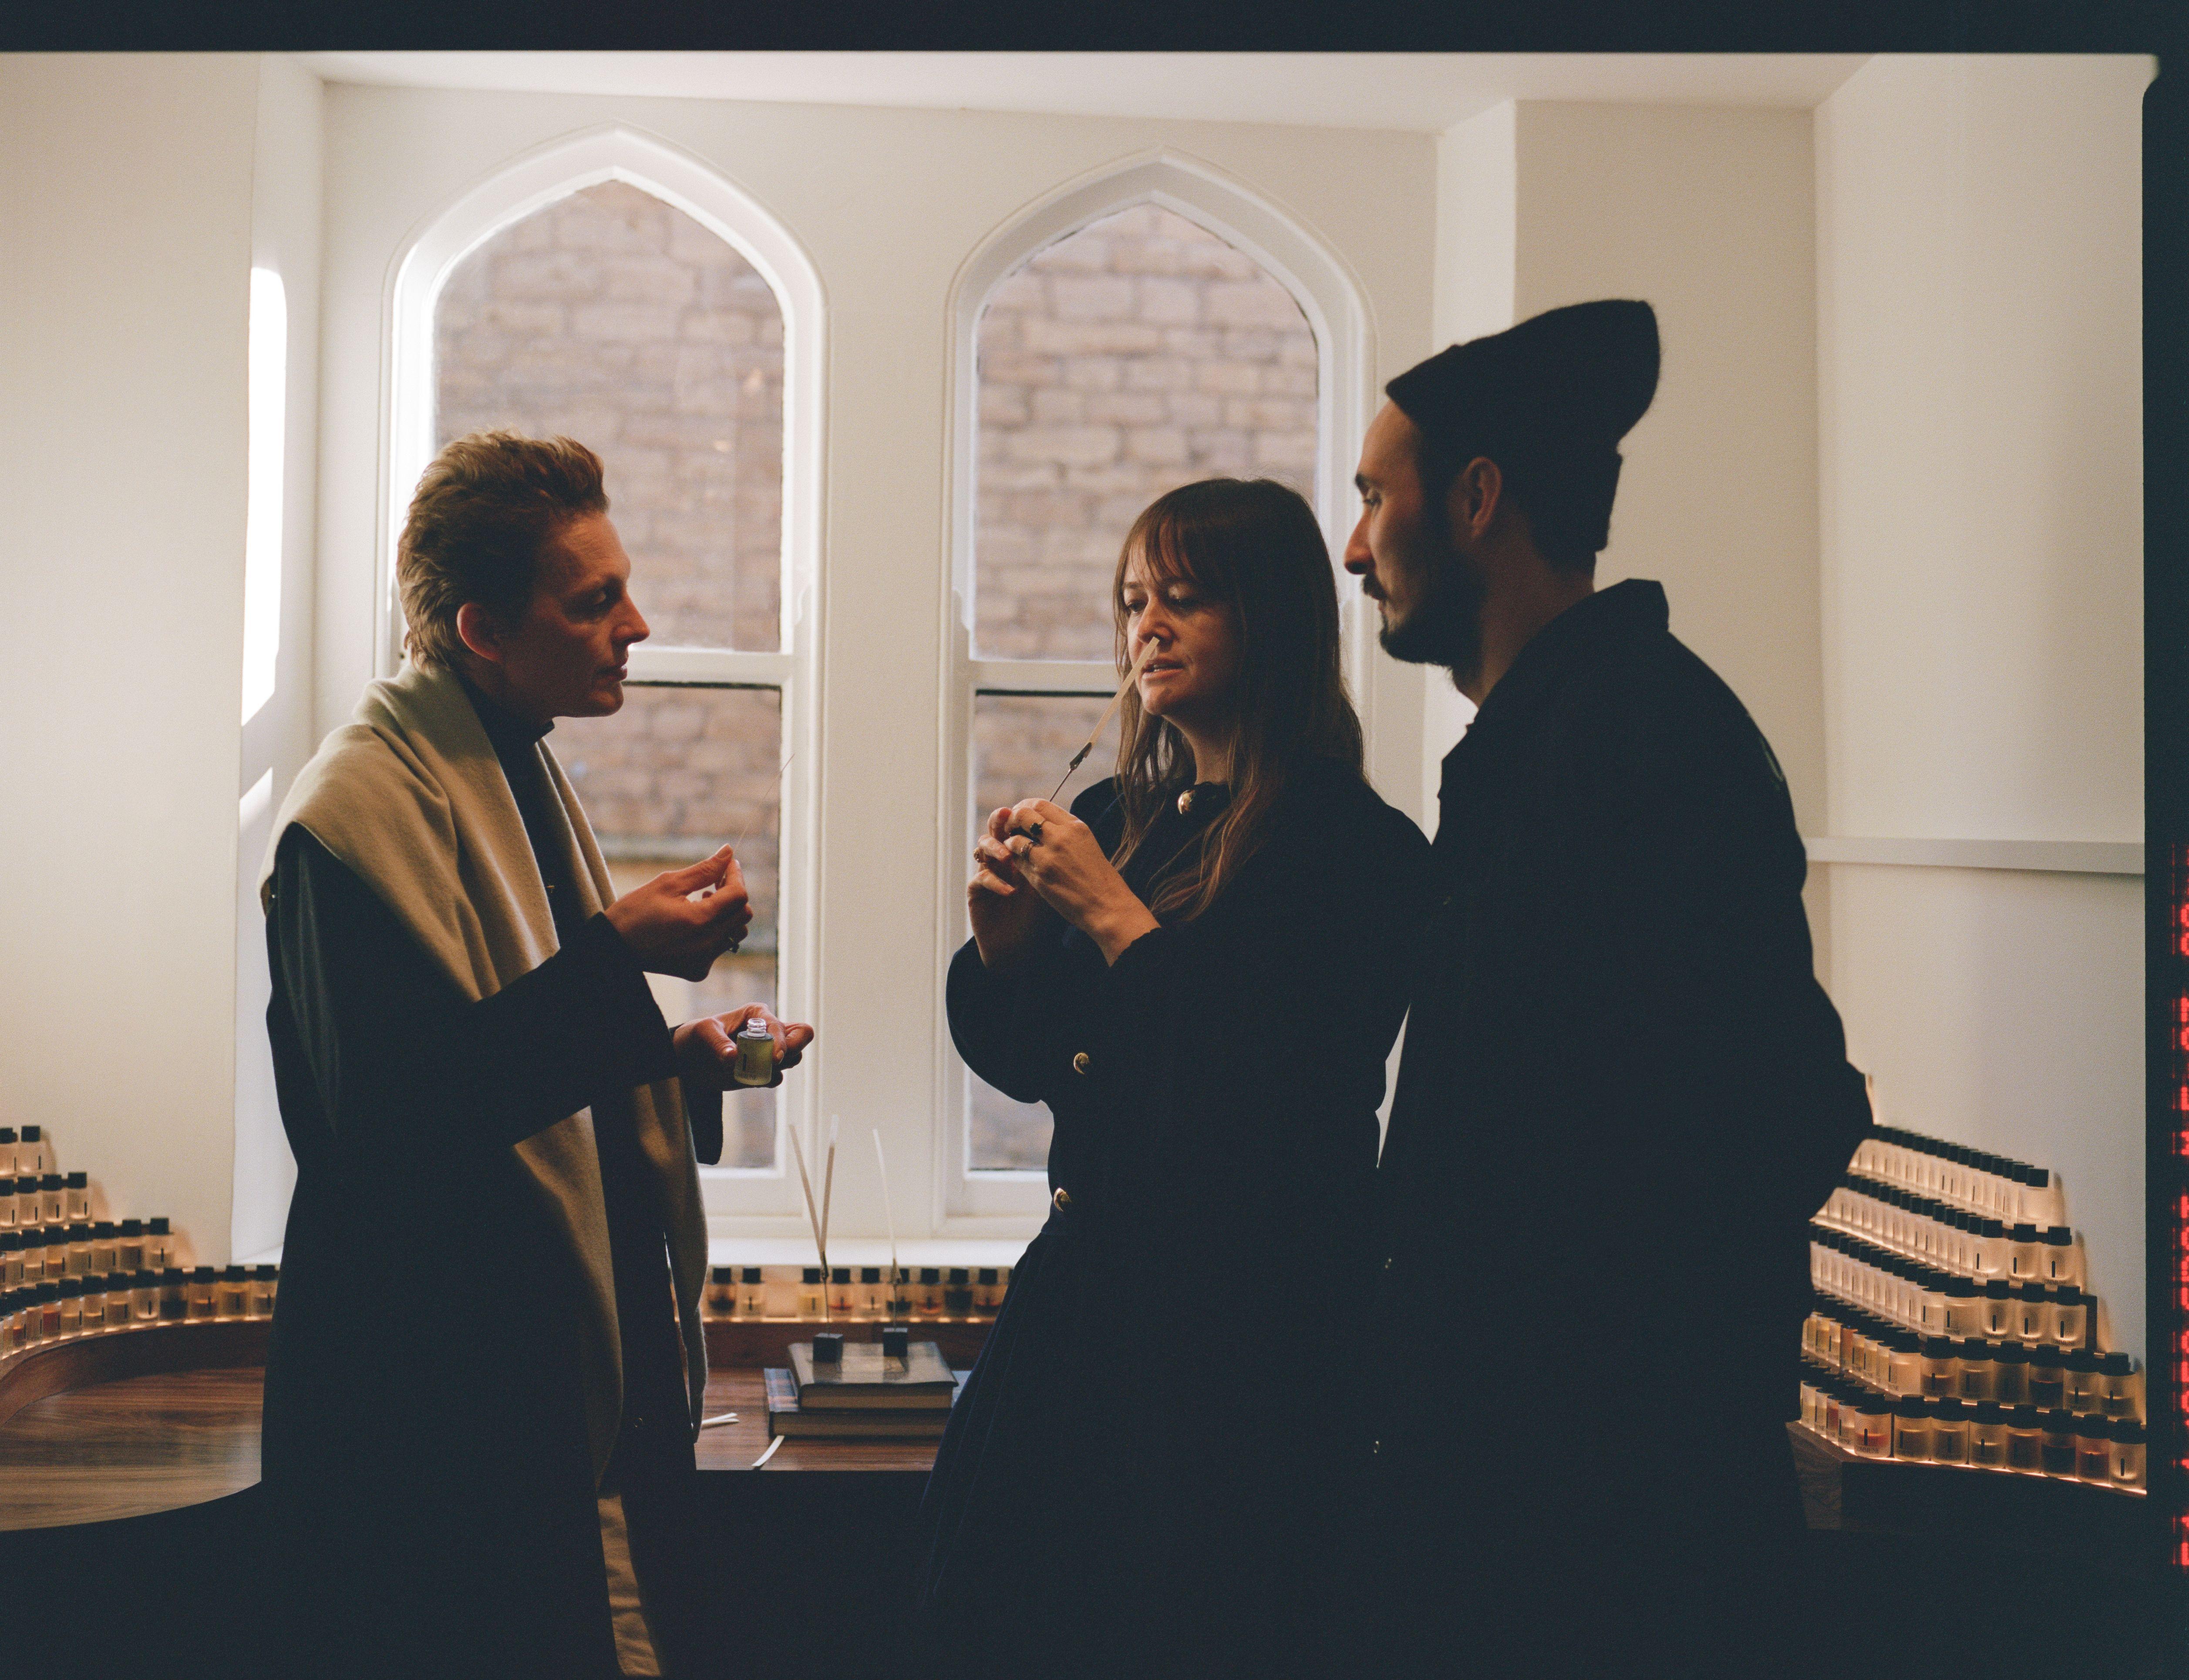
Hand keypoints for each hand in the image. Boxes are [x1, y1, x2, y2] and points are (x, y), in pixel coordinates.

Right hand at [604, 846, 752, 981]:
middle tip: (714, 881)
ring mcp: (703, 961)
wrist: (611, 949)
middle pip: (743, 915)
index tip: (727, 864)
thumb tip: (729, 852)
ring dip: (727, 913)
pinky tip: (693, 922)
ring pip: (736, 932)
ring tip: (703, 901)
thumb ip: (704, 870)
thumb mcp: (667, 884)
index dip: (736, 875)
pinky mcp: (698, 971)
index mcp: (699, 921)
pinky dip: (715, 931)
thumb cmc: (634, 912)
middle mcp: (706, 945)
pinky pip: (721, 947)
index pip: (738, 895)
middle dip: (734, 894)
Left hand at [675, 1005, 814, 1091]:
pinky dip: (767, 1080)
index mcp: (757, 1015)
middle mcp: (768, 1031)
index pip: (781, 1026)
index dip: (781, 1041)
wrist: (689, 1060)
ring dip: (778, 1067)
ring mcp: (768, 1052)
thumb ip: (718, 1043)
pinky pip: (777, 1077)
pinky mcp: (764, 1071)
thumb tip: (733, 1057)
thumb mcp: (703, 1033)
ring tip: (752, 1069)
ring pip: (793, 1058)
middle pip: (802, 1036)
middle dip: (794, 1049)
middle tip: (776, 1061)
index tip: (775, 1058)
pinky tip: (748, 1079)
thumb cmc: (697, 1036)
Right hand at [968, 805, 1060, 970]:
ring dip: (996, 848)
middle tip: (1006, 816)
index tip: (1029, 811)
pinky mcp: (976, 891)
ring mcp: (988, 872)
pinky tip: (1009, 891)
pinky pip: (980, 878)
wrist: (1023, 948)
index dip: (1021, 816)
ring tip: (1008, 857)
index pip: (1017, 825)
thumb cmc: (1040, 916)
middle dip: (1000, 821)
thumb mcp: (1049, 883)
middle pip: (996, 829)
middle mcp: (1002, 859)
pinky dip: (994, 882)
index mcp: (1020, 852)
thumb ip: (1048, 858)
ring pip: (982, 847)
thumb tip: (1061, 829)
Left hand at [999, 798, 1159, 965]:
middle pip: (1024, 815)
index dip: (1025, 807)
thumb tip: (1042, 822)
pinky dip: (1014, 859)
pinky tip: (1019, 862)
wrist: (1107, 905)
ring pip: (1015, 839)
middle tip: (1012, 828)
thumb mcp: (1086, 843)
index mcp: (1075, 826)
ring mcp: (1048, 857)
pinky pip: (1017, 861)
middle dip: (1013, 819)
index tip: (1021, 814)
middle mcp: (1061, 837)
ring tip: (1014, 847)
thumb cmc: (1099, 877)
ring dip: (1011, 841)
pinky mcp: (1040, 877)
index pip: (1040, 804)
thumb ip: (1065, 830)